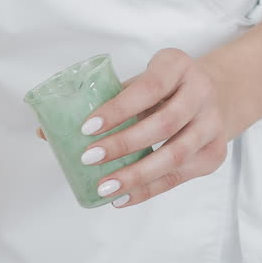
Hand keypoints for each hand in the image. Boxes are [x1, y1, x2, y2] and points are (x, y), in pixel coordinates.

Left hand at [40, 48, 234, 207]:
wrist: (216, 95)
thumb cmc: (162, 90)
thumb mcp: (136, 84)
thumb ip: (99, 103)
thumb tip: (46, 132)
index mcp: (177, 65)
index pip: (148, 87)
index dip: (117, 109)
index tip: (86, 128)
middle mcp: (201, 92)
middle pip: (162, 124)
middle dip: (122, 144)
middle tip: (88, 159)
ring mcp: (212, 124)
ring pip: (174, 155)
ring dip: (136, 174)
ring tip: (104, 186)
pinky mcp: (214, 153)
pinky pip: (178, 177)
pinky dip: (148, 190)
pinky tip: (122, 197)